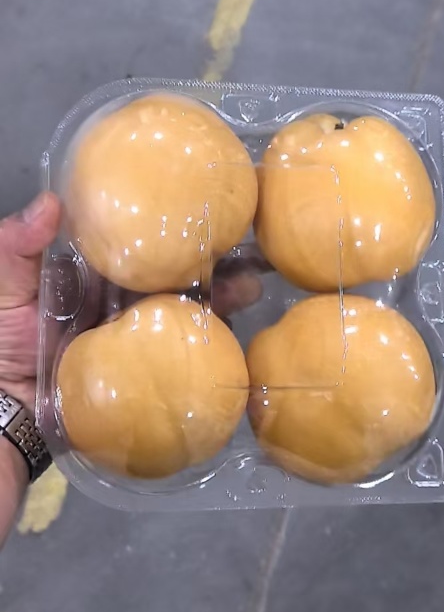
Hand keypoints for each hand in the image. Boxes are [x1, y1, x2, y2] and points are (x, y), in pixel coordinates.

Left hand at [0, 193, 262, 547]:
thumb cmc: (0, 341)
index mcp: (93, 276)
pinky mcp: (144, 377)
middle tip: (245, 249)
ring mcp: (136, 341)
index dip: (171, 226)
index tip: (203, 208)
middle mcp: (121, 304)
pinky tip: (237, 339)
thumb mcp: (3, 286)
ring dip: (222, 300)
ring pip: (187, 314)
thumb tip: (51, 202)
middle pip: (174, 277)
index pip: (138, 244)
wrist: (4, 409)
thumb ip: (17, 246)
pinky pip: (182, 360)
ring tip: (250, 288)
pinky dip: (212, 350)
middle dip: (212, 262)